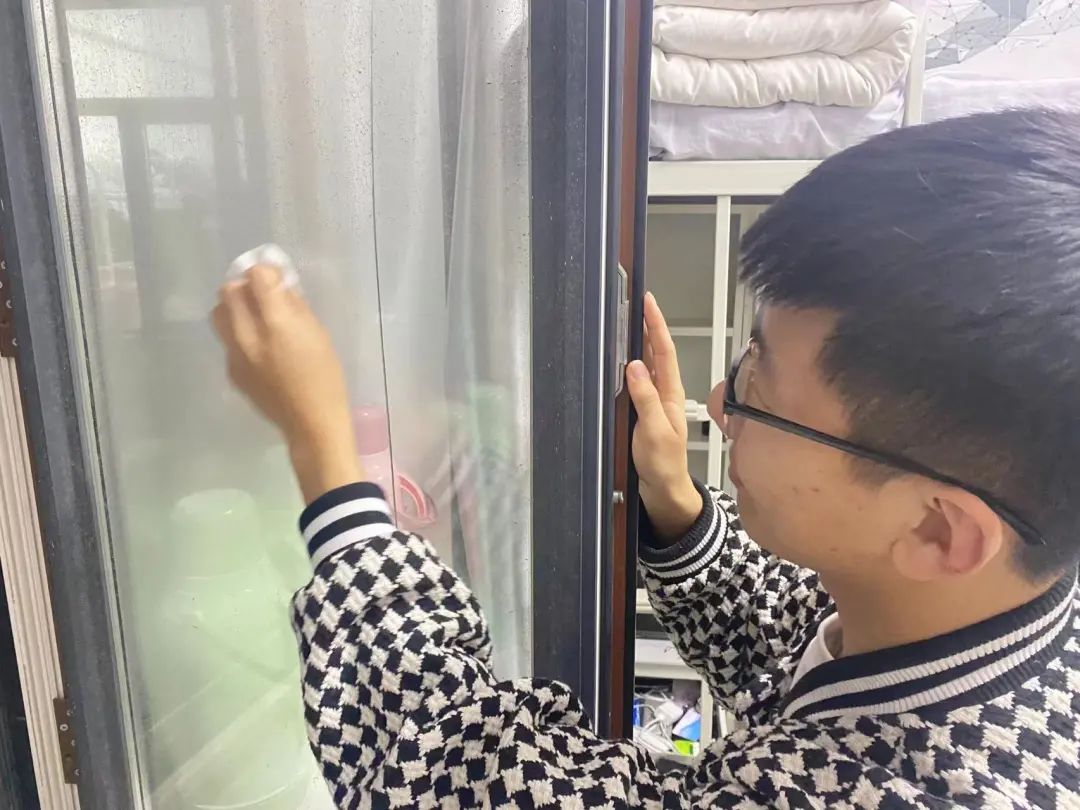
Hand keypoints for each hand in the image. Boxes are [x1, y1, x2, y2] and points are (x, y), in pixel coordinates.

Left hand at [212, 265, 361, 501]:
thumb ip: (295, 306)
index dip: (267, 272)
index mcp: (277, 323)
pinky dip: (239, 335)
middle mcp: (248, 335)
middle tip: (264, 296)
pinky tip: (259, 350)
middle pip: (229, 290)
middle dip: (246, 286)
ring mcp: (234, 354)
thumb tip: (279, 286)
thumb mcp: (319, 334)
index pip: (256, 276)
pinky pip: (227, 340)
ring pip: (219, 313)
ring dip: (234, 308)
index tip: (278, 280)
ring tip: (255, 319)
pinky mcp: (230, 370)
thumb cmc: (326, 377)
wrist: (310, 422)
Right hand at [626, 293, 702, 541]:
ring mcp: (655, 402)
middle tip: (636, 303)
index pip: (664, 351)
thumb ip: (646, 398)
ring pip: (648, 364)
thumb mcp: (655, 430)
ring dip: (640, 342)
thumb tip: (635, 366)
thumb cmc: (664, 464)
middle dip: (648, 326)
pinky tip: (623, 360)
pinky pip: (639, 381)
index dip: (655, 325)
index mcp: (671, 394)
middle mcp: (665, 393)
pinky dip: (631, 364)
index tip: (648, 302)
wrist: (664, 490)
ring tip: (630, 322)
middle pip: (657, 352)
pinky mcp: (644, 412)